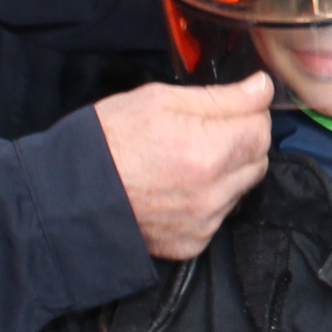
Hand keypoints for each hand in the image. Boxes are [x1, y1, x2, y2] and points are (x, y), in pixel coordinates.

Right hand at [93, 73, 273, 258]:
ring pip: (241, 189)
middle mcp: (213, 192)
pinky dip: (208, 201)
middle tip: (203, 133)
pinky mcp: (193, 243)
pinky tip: (176, 189)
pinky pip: (219, 216)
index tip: (229, 108)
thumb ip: (221, 97)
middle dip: (240, 142)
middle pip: (257, 160)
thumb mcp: (161, 100)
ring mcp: (204, 222)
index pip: (261, 129)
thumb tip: (262, 88)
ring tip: (185, 162)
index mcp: (209, 150)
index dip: (248, 113)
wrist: (70, 195)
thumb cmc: (109, 139)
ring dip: (226, 173)